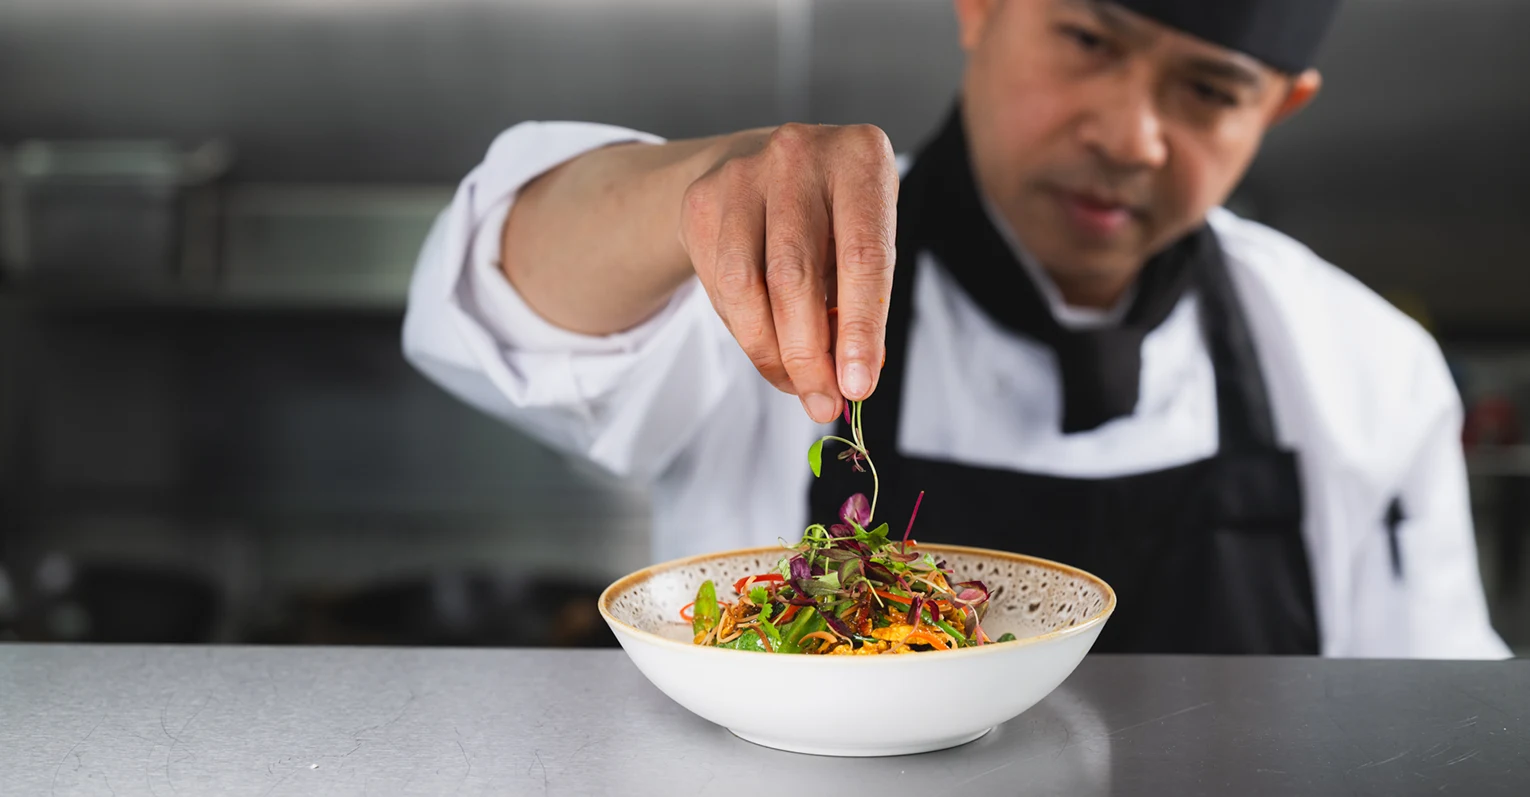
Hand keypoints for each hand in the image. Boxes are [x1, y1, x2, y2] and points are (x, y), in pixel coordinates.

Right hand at [678, 123, 898, 423]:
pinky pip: (720, 288)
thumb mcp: (863, 240)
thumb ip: (862, 301)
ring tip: (797, 384)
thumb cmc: (832, 215)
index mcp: (860, 159)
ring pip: (746, 288)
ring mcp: (742, 175)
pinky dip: (747, 331)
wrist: (761, 167)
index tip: (857, 386)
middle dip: (808, 355)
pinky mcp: (702, 201)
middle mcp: (798, 155)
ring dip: (771, 352)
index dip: (860, 330)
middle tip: (823, 401)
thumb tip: (850, 380)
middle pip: (795, 277)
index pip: (863, 258)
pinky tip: (768, 342)